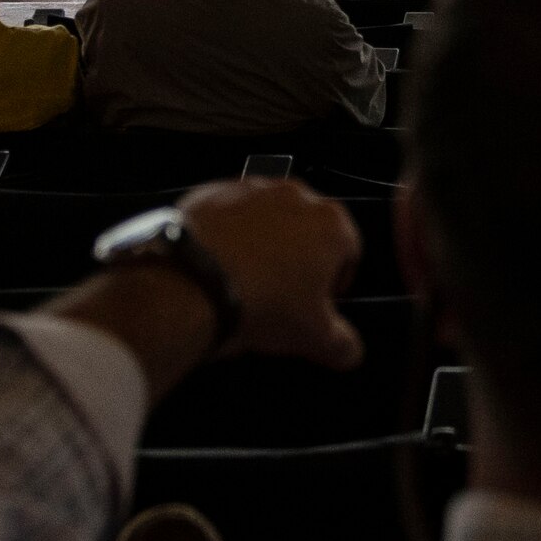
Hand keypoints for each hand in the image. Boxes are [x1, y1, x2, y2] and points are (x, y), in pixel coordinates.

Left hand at [175, 178, 365, 367]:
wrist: (191, 285)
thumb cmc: (257, 301)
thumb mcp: (314, 339)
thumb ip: (344, 345)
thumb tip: (349, 350)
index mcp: (331, 224)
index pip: (350, 251)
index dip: (338, 281)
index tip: (321, 301)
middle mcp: (294, 196)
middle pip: (307, 230)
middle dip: (299, 259)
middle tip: (282, 294)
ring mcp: (251, 190)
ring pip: (268, 218)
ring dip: (264, 244)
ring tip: (247, 281)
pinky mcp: (212, 192)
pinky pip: (229, 214)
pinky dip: (228, 234)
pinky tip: (220, 265)